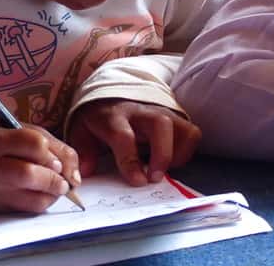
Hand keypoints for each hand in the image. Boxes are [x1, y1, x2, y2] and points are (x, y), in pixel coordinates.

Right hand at [0, 119, 80, 212]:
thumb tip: (74, 176)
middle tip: (64, 179)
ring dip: (53, 194)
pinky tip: (43, 193)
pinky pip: (27, 210)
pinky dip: (42, 202)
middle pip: (29, 174)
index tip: (57, 160)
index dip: (51, 153)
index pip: (32, 144)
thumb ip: (50, 145)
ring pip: (32, 199)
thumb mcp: (19, 129)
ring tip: (56, 186)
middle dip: (55, 179)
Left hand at [67, 99, 200, 185]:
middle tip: (155, 178)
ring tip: (164, 171)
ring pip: (181, 128)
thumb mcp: (82, 131)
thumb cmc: (99, 118)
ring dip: (178, 154)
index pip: (124, 136)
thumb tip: (85, 173)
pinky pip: (192, 133)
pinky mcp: (176, 116)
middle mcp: (142, 111)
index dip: (131, 161)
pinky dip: (187, 151)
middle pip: (160, 125)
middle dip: (162, 154)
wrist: (113, 92)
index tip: (138, 181)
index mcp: (114, 116)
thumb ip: (84, 151)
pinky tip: (171, 160)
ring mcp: (162, 112)